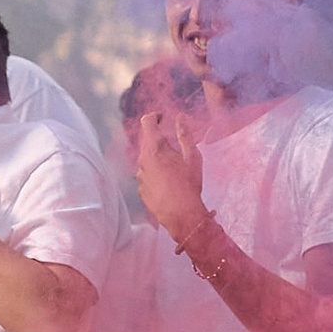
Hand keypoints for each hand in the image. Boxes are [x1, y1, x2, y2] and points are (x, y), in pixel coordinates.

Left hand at [132, 100, 211, 246]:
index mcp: (155, 148)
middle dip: (159, 140)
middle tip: (174, 148)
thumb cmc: (189, 184)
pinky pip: (147, 175)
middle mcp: (143, 160)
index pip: (147, 122)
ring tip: (174, 170)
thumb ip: (184, 134)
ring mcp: (140, 176)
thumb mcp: (192, 156)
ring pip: (146, 160)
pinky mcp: (141, 189)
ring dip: (157, 159)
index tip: (162, 118)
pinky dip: (155, 174)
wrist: (182, 215)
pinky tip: (168, 184)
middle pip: (147, 141)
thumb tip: (179, 117)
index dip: (154, 116)